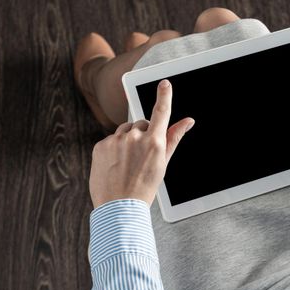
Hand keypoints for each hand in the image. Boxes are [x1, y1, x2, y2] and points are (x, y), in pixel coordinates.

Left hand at [89, 79, 194, 207]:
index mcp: (154, 142)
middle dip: (142, 134)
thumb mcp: (163, 163)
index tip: (165, 84)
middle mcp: (135, 138)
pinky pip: (110, 140)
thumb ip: (175, 138)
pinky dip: (113, 149)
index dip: (164, 96)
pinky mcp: (100, 146)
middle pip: (140, 124)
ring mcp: (116, 141)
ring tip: (127, 163)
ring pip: (125, 131)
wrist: (119, 206)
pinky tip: (115, 165)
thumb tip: (188, 121)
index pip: (161, 112)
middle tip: (141, 156)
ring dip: (127, 140)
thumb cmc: (145, 187)